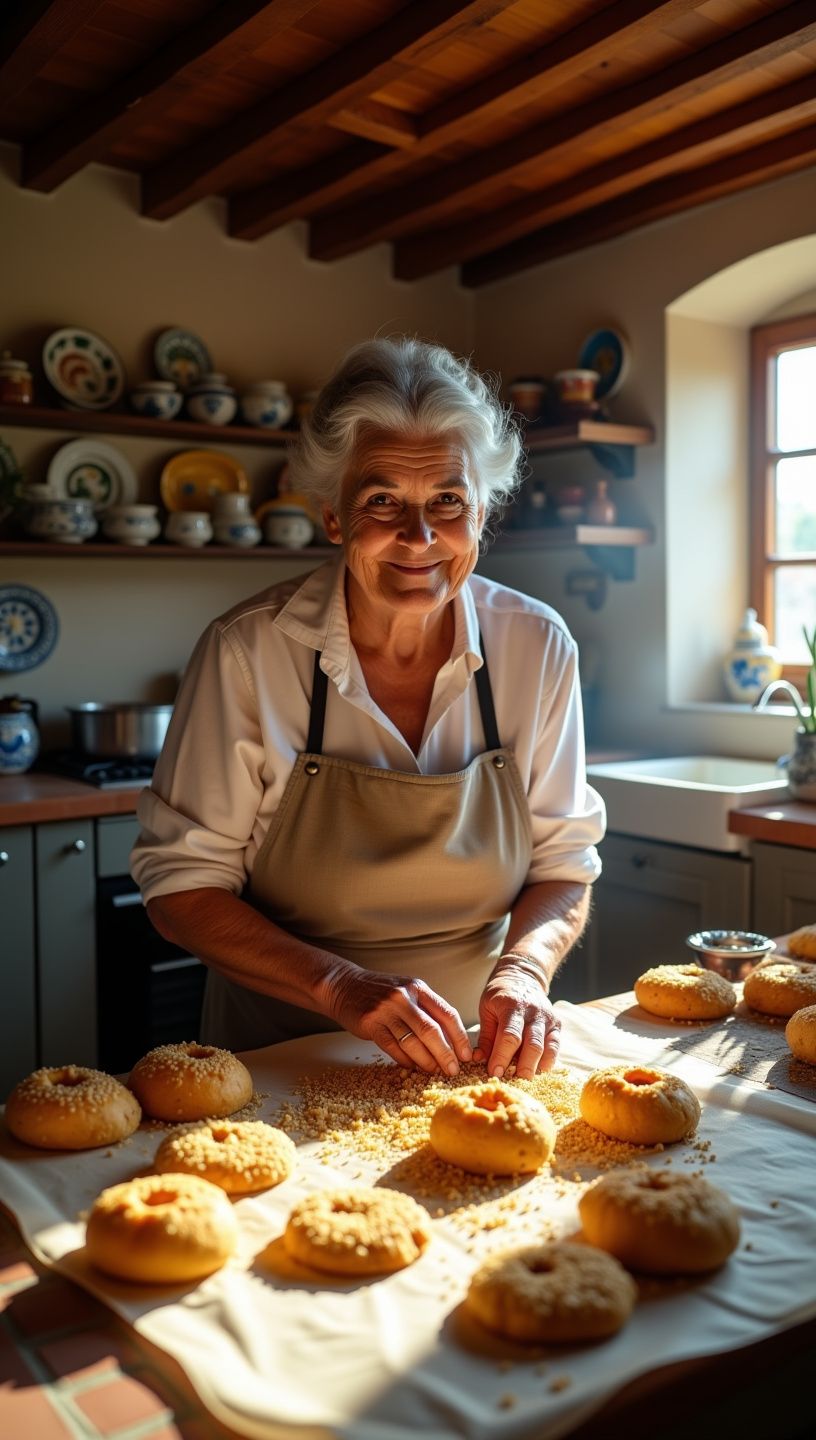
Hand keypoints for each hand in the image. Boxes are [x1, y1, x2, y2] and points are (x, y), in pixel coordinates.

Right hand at [325, 964, 472, 1074]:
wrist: (344, 985)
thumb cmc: (381, 992)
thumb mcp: (407, 990)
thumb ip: (427, 1009)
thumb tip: (451, 1040)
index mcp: (418, 988)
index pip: (447, 1014)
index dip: (459, 1037)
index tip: (467, 1055)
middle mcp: (404, 997)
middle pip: (432, 1030)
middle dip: (446, 1054)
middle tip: (453, 1070)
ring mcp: (386, 1010)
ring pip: (412, 1042)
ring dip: (426, 1061)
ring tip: (434, 1072)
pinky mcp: (370, 1023)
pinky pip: (392, 1048)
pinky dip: (405, 1061)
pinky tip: (412, 1068)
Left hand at [474, 965, 560, 1078]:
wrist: (522, 976)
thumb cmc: (500, 995)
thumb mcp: (486, 1009)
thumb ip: (485, 1036)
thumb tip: (478, 1060)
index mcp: (512, 1006)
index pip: (510, 1035)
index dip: (502, 1056)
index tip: (494, 1073)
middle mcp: (533, 1012)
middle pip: (532, 1045)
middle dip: (522, 1067)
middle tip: (512, 1084)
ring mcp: (547, 1018)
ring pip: (546, 1047)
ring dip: (535, 1067)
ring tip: (523, 1081)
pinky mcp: (556, 1025)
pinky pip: (555, 1047)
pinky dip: (548, 1062)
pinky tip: (538, 1071)